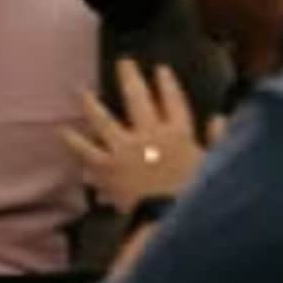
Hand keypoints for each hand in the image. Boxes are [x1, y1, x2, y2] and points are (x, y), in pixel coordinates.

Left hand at [66, 57, 222, 210]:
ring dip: (91, 103)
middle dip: (130, 77)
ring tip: (82, 91)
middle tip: (123, 63)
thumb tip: (220, 118)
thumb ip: (218, 140)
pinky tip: (62, 131)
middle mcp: (149, 135)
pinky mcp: (106, 166)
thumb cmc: (194, 196)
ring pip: (103, 118)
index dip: (166, 84)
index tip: (160, 69)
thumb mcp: (215, 166)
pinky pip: (85, 149)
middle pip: (138, 99)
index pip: (173, 102)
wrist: (171, 220)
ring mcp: (125, 149)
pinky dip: (73, 140)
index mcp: (179, 135)